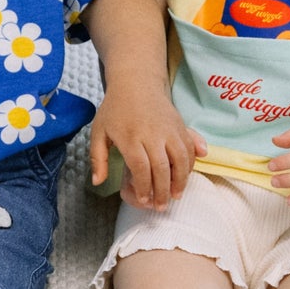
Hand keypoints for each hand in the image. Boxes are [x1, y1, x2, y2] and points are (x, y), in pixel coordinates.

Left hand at [89, 83, 204, 209]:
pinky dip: (191, 163)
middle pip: (162, 167)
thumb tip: (98, 182)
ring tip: (176, 195)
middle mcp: (152, 133)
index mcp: (130, 137)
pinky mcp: (180, 125)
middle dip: (163, 191)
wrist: (136, 82)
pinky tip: (186, 175)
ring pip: (182, 159)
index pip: (141, 167)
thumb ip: (98, 158)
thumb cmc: (115, 109)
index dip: (144, 187)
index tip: (143, 199)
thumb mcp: (99, 131)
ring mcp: (169, 129)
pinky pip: (190, 147)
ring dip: (181, 180)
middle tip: (161, 206)